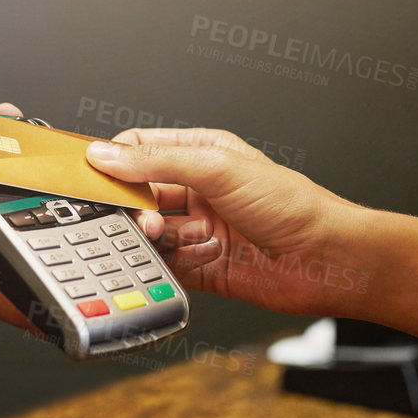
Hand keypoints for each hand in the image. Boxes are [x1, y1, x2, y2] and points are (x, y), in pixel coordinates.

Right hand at [86, 128, 370, 318]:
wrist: (328, 259)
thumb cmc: (293, 205)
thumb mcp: (219, 169)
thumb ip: (158, 163)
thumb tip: (107, 156)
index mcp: (203, 154)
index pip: (140, 150)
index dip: (112, 161)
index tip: (89, 175)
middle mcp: (198, 191)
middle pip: (138, 195)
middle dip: (128, 206)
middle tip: (130, 214)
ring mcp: (199, 230)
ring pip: (149, 232)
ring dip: (147, 237)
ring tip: (157, 237)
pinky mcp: (202, 267)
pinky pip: (164, 265)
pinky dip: (159, 265)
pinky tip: (169, 260)